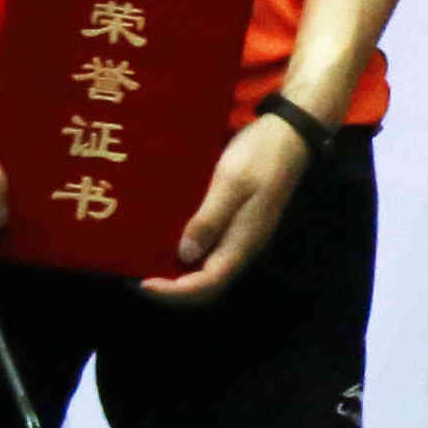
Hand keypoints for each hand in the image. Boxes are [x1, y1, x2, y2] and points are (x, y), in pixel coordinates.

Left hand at [146, 112, 311, 303]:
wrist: (289, 136)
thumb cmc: (259, 156)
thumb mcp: (231, 183)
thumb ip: (209, 220)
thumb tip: (185, 255)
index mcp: (243, 242)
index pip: (207, 284)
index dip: (174, 291)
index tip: (142, 283)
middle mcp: (243, 247)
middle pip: (208, 286)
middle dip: (174, 290)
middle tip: (138, 279)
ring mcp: (243, 237)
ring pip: (209, 272)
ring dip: (179, 275)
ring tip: (148, 264)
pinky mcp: (238, 226)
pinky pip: (211, 254)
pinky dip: (188, 257)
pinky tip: (169, 244)